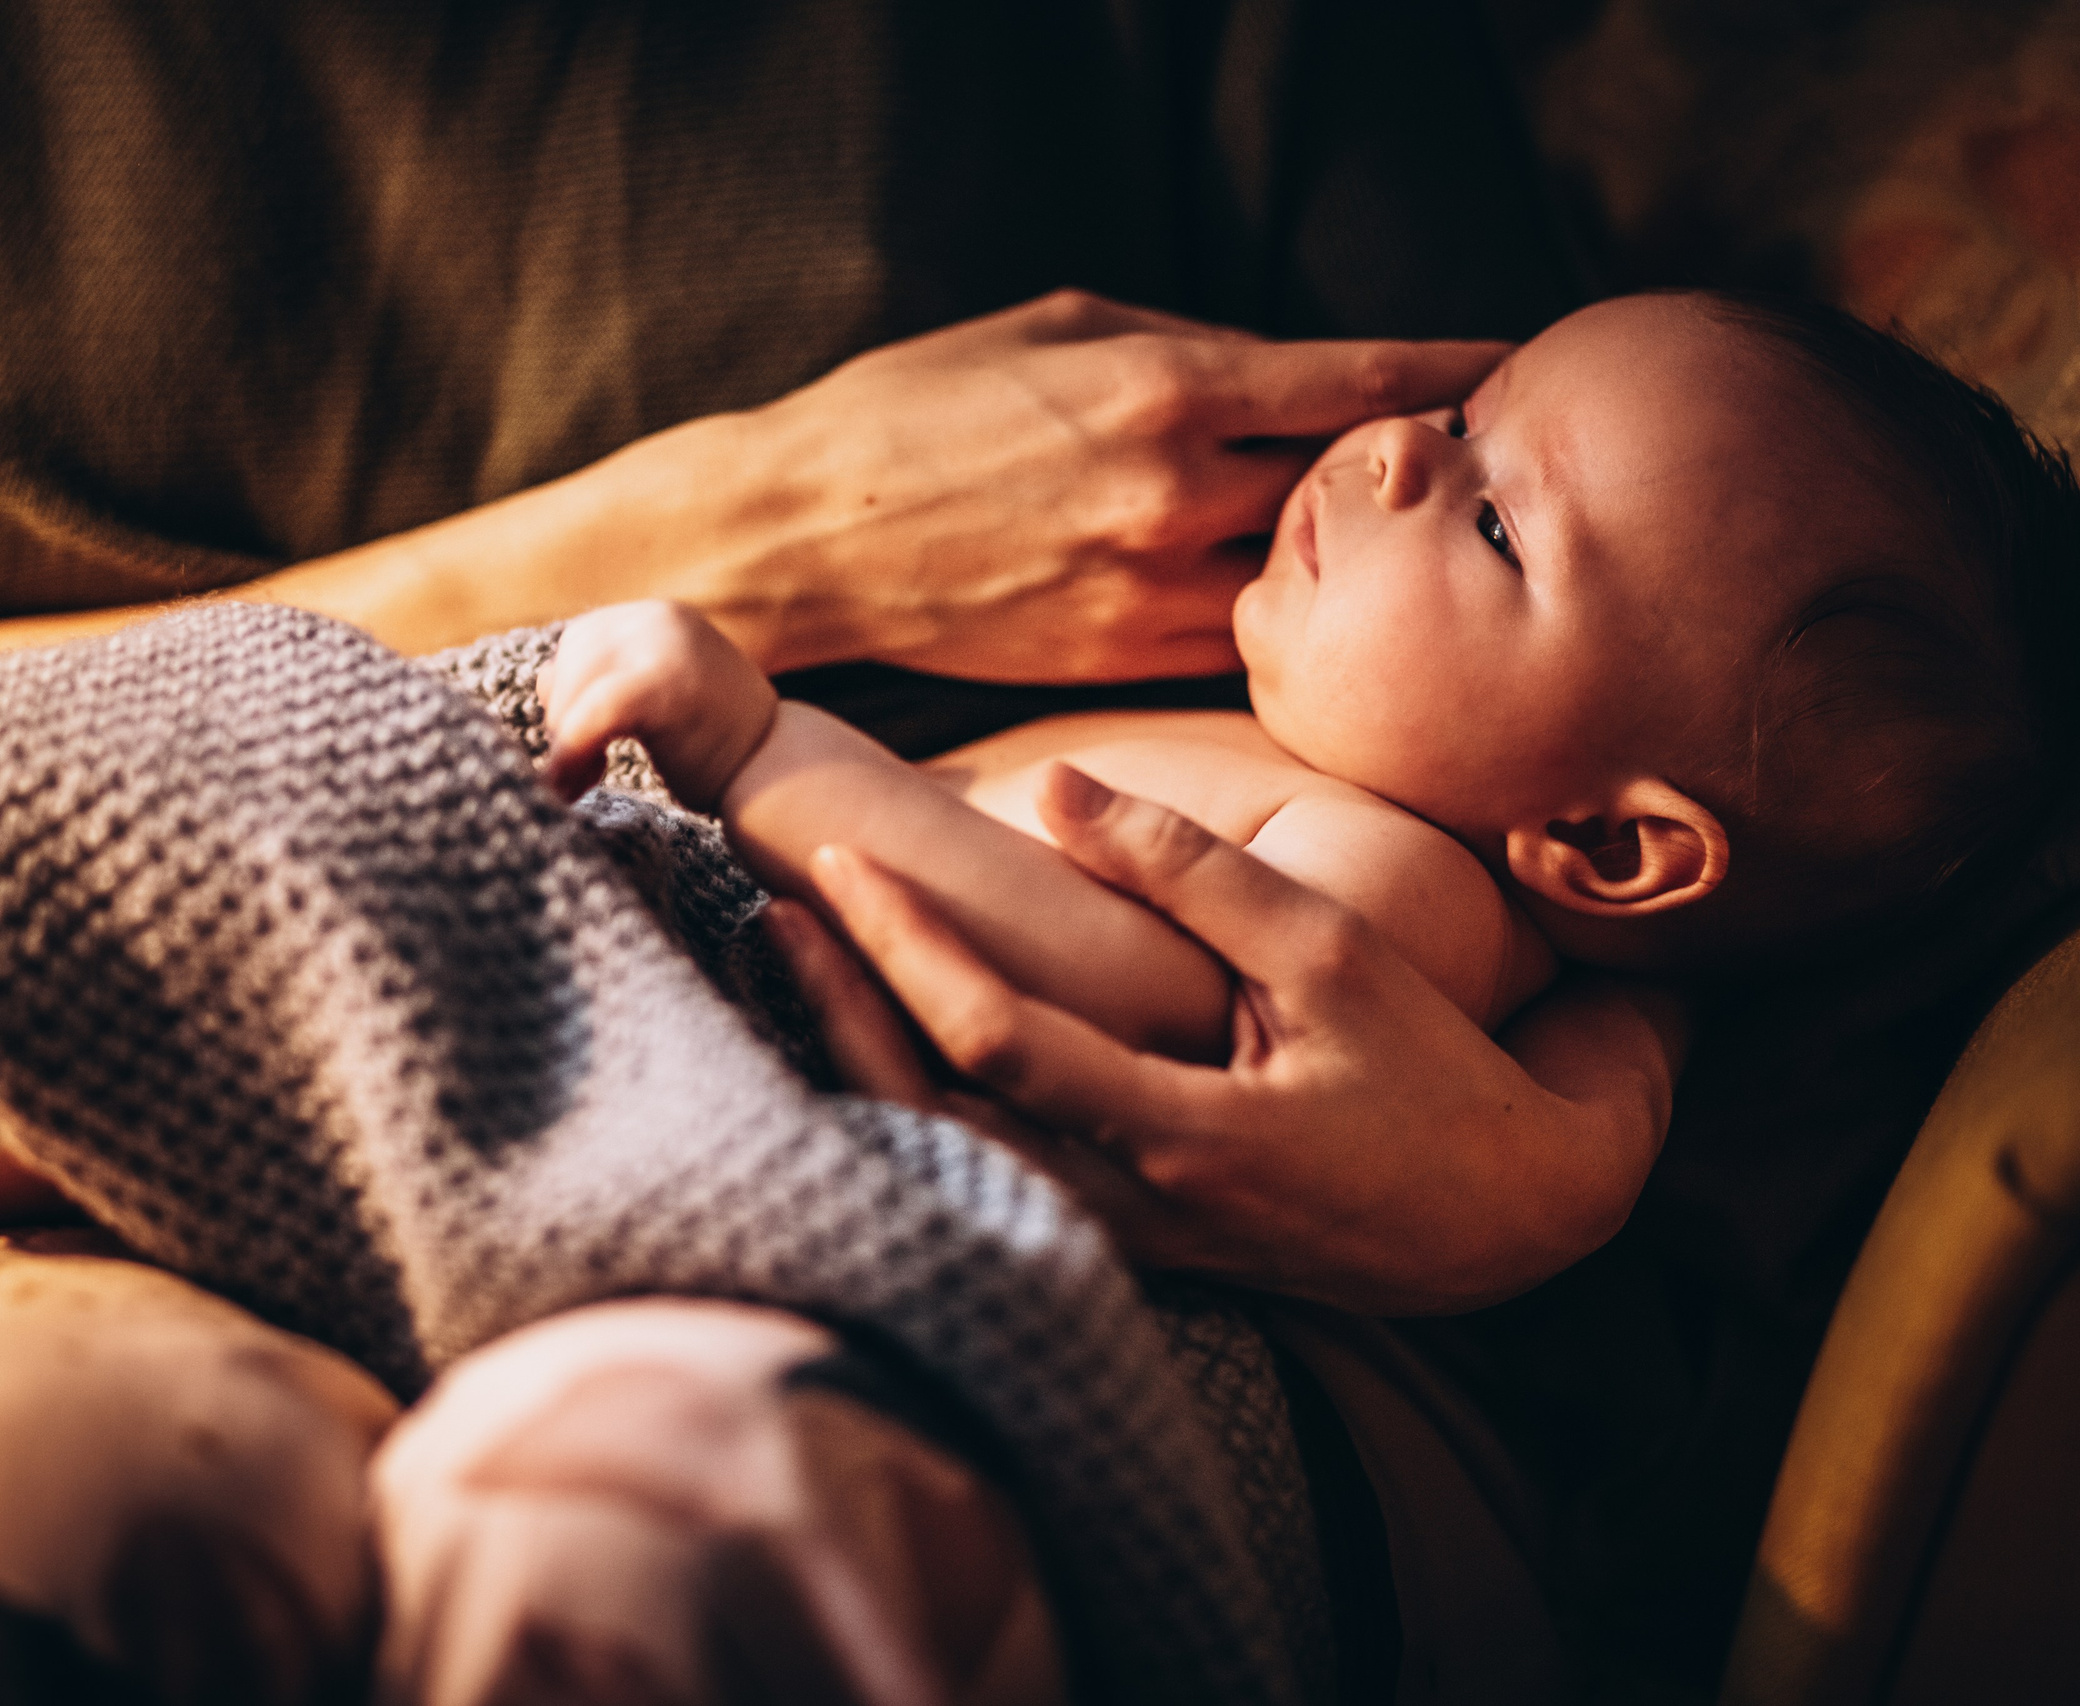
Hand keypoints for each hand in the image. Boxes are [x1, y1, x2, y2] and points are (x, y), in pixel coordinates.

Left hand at [541, 601, 779, 806]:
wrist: (782, 775)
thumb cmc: (718, 747)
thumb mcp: (662, 693)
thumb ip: (612, 676)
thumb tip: (543, 680)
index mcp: (661, 615)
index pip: (581, 642)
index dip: (567, 696)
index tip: (584, 748)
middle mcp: (661, 618)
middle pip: (571, 659)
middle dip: (564, 717)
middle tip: (583, 771)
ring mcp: (665, 646)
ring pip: (574, 687)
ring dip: (566, 738)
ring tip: (587, 777)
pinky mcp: (663, 685)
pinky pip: (592, 713)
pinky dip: (571, 751)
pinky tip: (575, 783)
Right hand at [714, 291, 1508, 680]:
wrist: (800, 538)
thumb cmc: (912, 410)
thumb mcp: (1052, 326)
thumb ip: (1183, 343)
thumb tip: (1283, 370)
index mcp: (1168, 388)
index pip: (1363, 381)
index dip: (1454, 373)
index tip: (1513, 372)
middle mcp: (1177, 496)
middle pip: (1357, 491)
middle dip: (1421, 476)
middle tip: (1473, 467)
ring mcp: (1150, 592)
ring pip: (1310, 585)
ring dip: (1358, 566)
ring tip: (1393, 552)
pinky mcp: (1117, 662)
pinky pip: (1241, 645)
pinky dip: (1282, 624)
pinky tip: (1302, 610)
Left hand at [785, 764, 1684, 1314]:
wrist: (1506, 1215)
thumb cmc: (1430, 1069)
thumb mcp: (1327, 950)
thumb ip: (1189, 874)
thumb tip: (1064, 785)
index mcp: (1182, 1132)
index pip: (997, 1042)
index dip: (907, 952)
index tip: (845, 865)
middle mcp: (1130, 1206)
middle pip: (931, 1124)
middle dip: (841, 1018)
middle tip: (778, 914)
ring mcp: (1120, 1240)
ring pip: (945, 1165)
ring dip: (865, 1064)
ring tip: (804, 963)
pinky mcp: (1124, 1245)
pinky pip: (987, 1180)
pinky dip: (918, 1107)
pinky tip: (882, 1035)